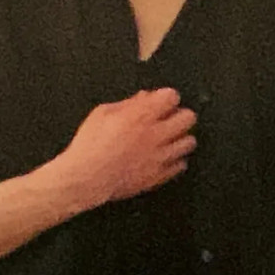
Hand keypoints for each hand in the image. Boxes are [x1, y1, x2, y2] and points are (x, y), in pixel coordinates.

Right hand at [48, 89, 196, 210]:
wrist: (85, 178)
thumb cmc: (89, 146)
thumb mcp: (102, 113)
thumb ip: (127, 104)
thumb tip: (142, 98)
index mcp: (141, 116)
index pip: (172, 97)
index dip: (168, 96)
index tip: (164, 99)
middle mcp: (155, 135)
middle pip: (188, 117)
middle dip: (181, 114)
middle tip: (171, 117)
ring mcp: (159, 156)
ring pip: (189, 142)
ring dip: (181, 137)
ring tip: (170, 137)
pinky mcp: (158, 176)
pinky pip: (180, 165)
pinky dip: (175, 159)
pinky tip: (164, 156)